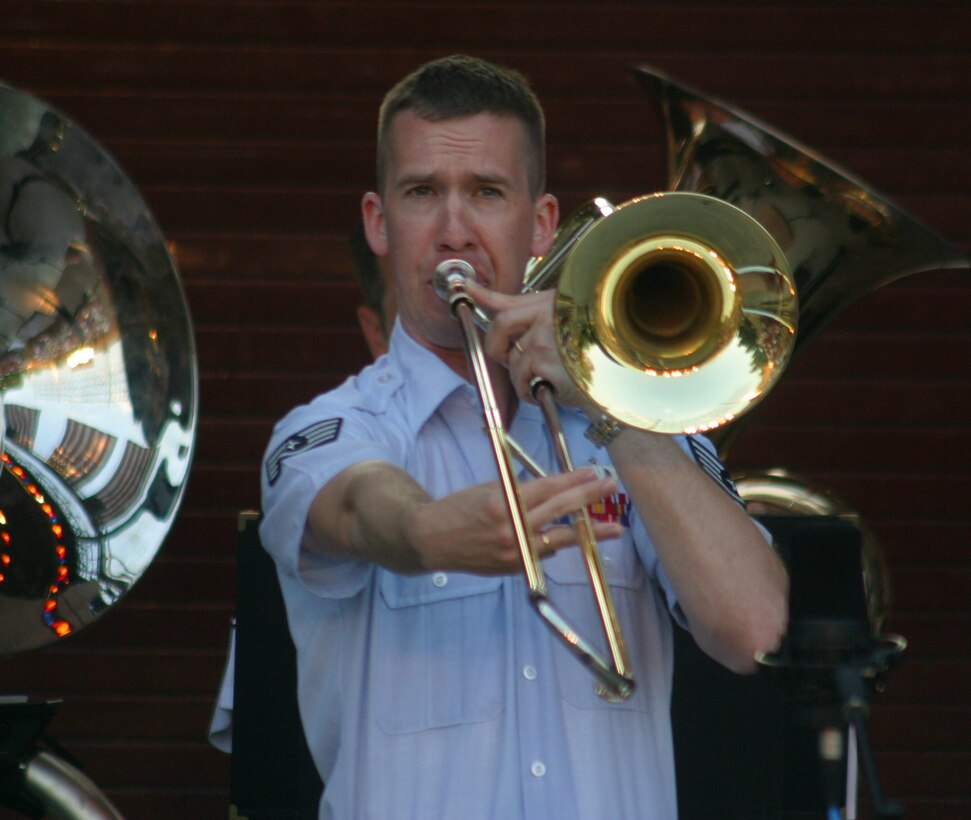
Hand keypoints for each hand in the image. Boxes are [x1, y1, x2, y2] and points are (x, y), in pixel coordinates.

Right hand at [406, 467, 621, 574]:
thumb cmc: (458, 508)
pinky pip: (542, 554)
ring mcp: (514, 551)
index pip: (547, 488)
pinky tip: (569, 539)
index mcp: (504, 501)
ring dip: (589, 533)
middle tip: (611, 487)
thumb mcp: (489, 489)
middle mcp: (511, 527)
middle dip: (588, 498)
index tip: (593, 473)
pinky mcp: (513, 567)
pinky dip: (555, 544)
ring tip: (614, 528)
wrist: (430, 539)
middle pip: (559, 510)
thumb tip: (553, 492)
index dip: (573, 480)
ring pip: (560, 539)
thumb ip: (520, 491)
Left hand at [464, 281, 592, 411]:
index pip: (510, 298)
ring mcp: (546, 337)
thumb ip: (530, 315)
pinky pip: (522, 380)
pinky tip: (548, 389)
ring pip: (512, 360)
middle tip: (510, 360)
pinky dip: (529, 391)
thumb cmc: (590, 356)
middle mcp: (549, 315)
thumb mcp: (563, 326)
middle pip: (500, 326)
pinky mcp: (546, 361)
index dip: (484, 294)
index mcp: (553, 303)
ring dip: (521, 377)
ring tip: (544, 379)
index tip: (467, 288)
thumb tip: (491, 302)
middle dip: (496, 348)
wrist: (616, 383)